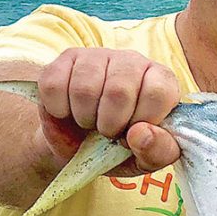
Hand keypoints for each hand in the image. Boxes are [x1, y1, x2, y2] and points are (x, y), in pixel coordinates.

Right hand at [36, 48, 180, 174]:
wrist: (81, 147)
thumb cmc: (122, 148)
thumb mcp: (148, 159)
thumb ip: (158, 150)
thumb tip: (141, 134)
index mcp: (161, 81)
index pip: (158, 92)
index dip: (143, 121)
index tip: (133, 134)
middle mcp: (132, 61)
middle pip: (119, 90)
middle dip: (110, 124)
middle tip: (108, 132)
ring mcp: (98, 56)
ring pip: (84, 88)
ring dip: (84, 118)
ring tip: (89, 122)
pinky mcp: (66, 59)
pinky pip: (54, 84)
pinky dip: (58, 109)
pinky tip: (68, 112)